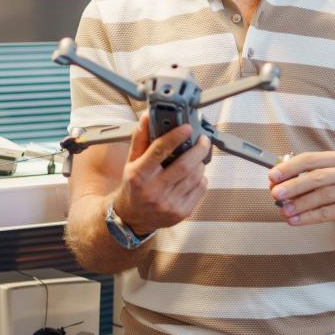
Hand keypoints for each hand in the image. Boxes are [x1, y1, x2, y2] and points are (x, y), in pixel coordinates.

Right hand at [112, 113, 209, 234]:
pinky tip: (194, 175)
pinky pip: (200, 189)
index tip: (187, 127)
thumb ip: (140, 138)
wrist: (133, 217)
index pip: (159, 151)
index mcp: (140, 175)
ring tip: (196, 157)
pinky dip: (201, 178)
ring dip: (200, 163)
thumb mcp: (131, 161)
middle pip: (184, 165)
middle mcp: (154, 190)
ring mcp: (169, 203)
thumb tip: (147, 117)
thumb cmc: (134, 187)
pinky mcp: (182, 212)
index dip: (175, 137)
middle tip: (202, 140)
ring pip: (195, 177)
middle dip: (199, 149)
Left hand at [269, 151, 334, 237]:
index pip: (309, 159)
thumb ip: (300, 178)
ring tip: (283, 210)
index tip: (272, 176)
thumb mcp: (323, 178)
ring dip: (299, 204)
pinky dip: (308, 217)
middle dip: (292, 186)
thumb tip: (275, 183)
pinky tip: (294, 220)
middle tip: (275, 194)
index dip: (289, 168)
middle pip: (315, 177)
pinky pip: (326, 213)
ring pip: (321, 196)